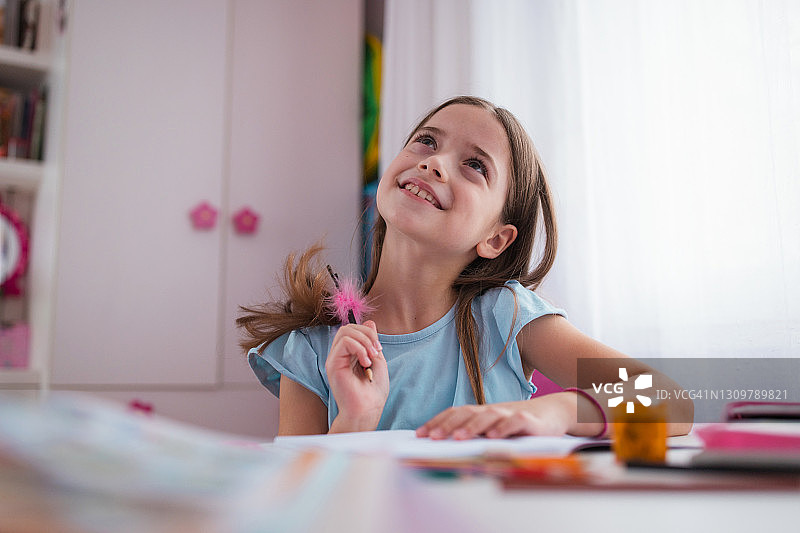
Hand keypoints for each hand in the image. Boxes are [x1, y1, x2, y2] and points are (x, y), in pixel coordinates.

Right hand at [326, 320, 388, 431]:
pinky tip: (365, 362)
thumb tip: (370, 322)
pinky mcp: (332, 364)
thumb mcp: (377, 359)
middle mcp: (339, 355)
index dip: (368, 333)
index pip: (353, 330)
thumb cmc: (373, 391)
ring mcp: (334, 359)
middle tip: (377, 351)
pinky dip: (359, 348)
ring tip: (371, 357)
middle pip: (348, 327)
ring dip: (364, 341)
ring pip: (345, 331)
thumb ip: (372, 342)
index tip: (379, 349)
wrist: (368, 408)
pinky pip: (344, 342)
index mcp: (349, 354)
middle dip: (367, 334)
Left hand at [416, 393, 573, 439]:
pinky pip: (515, 422)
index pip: (455, 414)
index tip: (420, 434)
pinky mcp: (530, 421)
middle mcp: (493, 411)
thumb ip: (475, 434)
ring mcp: (510, 414)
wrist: (555, 412)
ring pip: (488, 416)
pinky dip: (503, 428)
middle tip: (432, 437)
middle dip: (447, 425)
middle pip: (466, 413)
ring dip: (472, 426)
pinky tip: (493, 437)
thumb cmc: (519, 425)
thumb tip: (444, 446)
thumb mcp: (494, 429)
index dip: (437, 422)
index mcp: (481, 413)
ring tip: (457, 438)